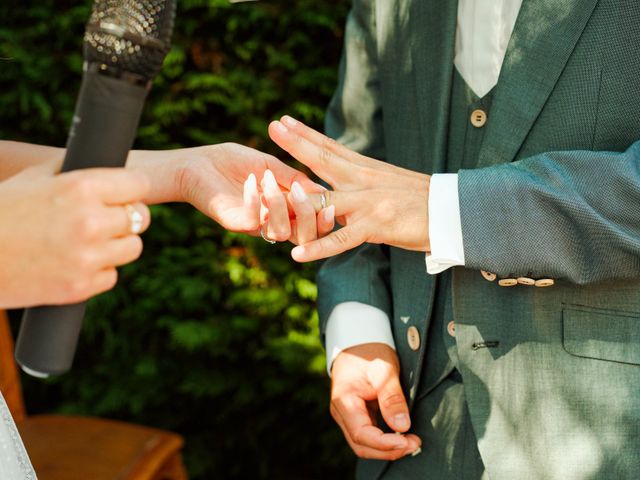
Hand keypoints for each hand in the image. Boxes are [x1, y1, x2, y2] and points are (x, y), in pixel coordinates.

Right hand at [0, 164, 150, 308]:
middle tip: (105, 218)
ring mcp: (88, 257)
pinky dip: (98, 271)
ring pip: (133, 248)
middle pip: (141, 217)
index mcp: (81, 187)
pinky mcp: (81, 287)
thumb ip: (74, 170)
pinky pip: (112, 276)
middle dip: (125, 217)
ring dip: (117, 245)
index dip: (132, 189)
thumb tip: (109, 164)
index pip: (139, 185)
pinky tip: (75, 262)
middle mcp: (90, 222)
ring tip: (90, 241)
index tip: (126, 193)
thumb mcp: (32, 178)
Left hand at [129, 143, 332, 241]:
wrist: (197, 163)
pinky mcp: (234, 222)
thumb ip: (294, 177)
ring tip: (267, 179)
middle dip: (309, 217)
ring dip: (280, 205)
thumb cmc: (232, 161)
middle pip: (303, 237)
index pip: (312, 224)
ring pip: (281, 234)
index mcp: (284, 208)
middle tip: (301, 193)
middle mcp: (271, 221)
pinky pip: (253, 222)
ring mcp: (253, 224)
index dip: (324, 218)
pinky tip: (251, 181)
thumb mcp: (270, 165)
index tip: (330, 201)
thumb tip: (322, 189)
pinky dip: (255, 200)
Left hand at [268, 116, 430, 261]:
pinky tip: (297, 255)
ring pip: (324, 200)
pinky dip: (318, 248)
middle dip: (296, 143)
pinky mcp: (376, 226)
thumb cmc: (424, 201)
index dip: (306, 134)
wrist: (455, 212)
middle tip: (272, 126)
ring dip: (294, 199)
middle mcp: (364, 181)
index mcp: (367, 170)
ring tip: (268, 195)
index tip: (284, 120)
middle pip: (324, 159)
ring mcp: (368, 203)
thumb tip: (347, 180)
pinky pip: (341, 239)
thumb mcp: (391, 183)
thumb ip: (366, 182)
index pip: (331, 148)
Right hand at [331, 343, 421, 459]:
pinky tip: (402, 437)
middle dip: (388, 451)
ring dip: (388, 449)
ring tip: (412, 442)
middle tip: (415, 443)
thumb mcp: (384, 370)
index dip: (384, 444)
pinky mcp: (357, 416)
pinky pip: (369, 436)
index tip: (407, 441)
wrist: (359, 342)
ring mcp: (348, 416)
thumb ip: (392, 398)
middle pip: (361, 445)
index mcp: (344, 401)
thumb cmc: (369, 353)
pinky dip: (385, 442)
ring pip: (364, 445)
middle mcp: (342, 413)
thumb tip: (402, 427)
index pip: (361, 434)